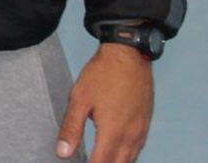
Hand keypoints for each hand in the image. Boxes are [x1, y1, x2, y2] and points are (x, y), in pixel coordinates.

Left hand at [55, 42, 153, 161]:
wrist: (129, 56)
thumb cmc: (103, 75)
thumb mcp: (80, 99)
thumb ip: (71, 129)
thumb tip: (62, 154)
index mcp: (113, 132)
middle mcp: (131, 135)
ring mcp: (141, 131)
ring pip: (129, 160)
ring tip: (99, 160)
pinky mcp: (145, 124)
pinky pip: (137, 149)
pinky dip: (126, 157)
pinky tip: (116, 155)